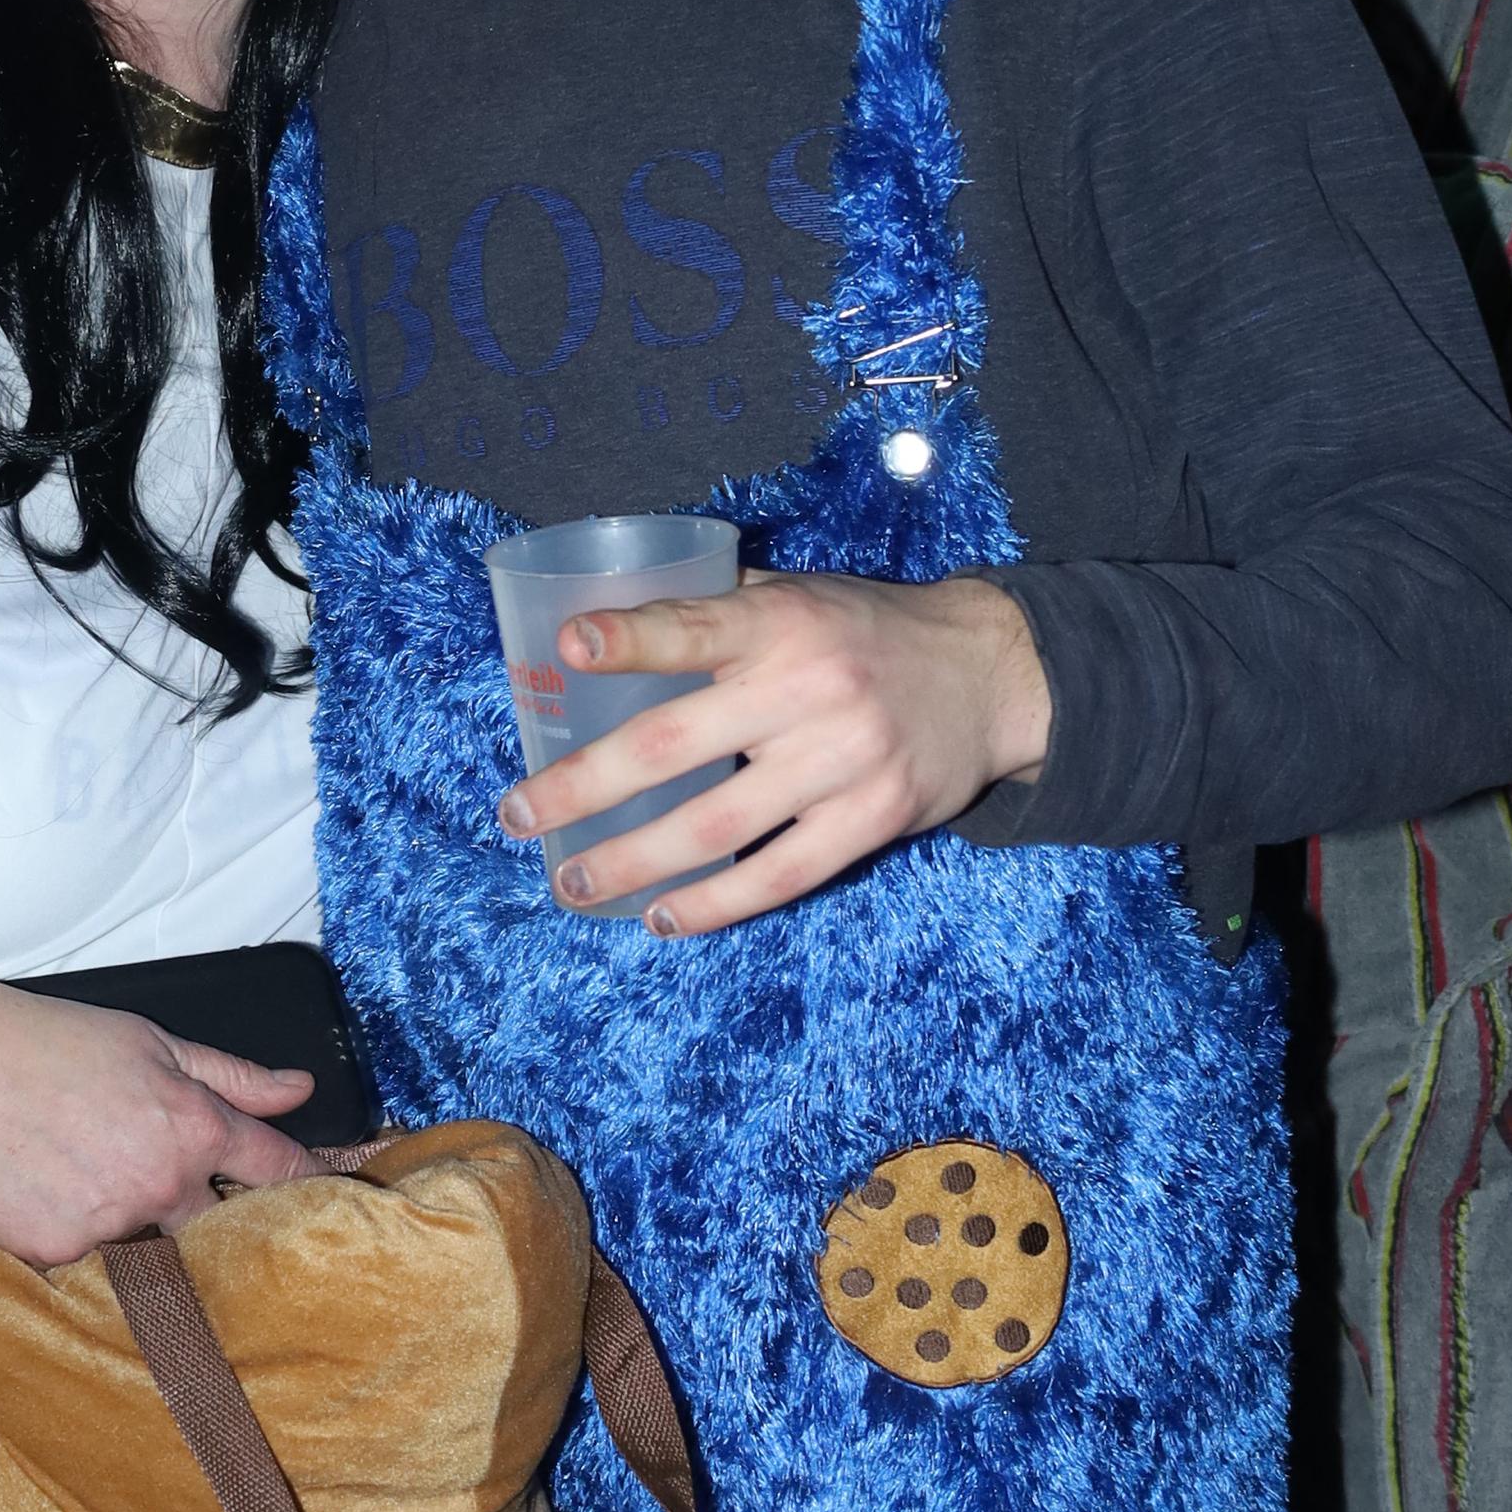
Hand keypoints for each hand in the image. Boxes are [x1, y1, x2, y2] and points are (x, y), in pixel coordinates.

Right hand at [0, 957, 310, 1260]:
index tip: (344, 1185)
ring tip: (97, 1185)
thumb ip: (232, 1077)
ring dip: (143, 1228)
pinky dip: (81, 1237)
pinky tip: (53, 1196)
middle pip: (221, 1226)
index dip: (317, 1177)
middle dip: (214, 1215)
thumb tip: (298, 1088)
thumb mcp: (153, 1043)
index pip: (279, 1171)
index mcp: (192, 1128)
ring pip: (152, 1249)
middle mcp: (159, 1185)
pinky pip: (89, 1261)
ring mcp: (109, 1225)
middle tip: (178, 1193)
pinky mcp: (58, 1251)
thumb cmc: (49, 1043)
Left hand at [497, 569, 1052, 934]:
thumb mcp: (800, 595)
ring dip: (635, 861)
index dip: (631, 637)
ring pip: (718, 826)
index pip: (695, 626)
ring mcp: (844, 762)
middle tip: (521, 817)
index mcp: (782, 621)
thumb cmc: (867, 632)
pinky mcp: (874, 820)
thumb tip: (606, 629)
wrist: (989, 676)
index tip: (570, 649)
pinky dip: (716, 903)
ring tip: (575, 882)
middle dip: (584, 787)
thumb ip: (719, 610)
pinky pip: (780, 875)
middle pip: (675, 745)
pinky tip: (663, 916)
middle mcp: (810, 690)